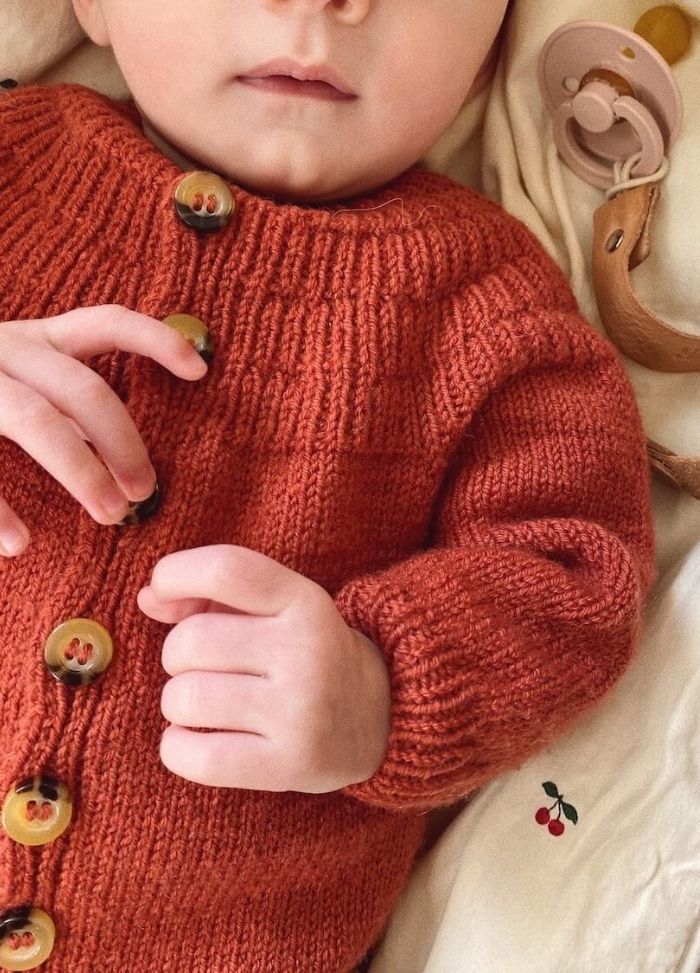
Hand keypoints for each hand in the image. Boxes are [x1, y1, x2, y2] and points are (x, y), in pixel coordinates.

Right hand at [0, 304, 207, 554]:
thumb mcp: (10, 369)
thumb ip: (57, 397)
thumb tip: (115, 453)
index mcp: (29, 338)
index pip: (105, 322)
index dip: (157, 339)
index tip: (202, 370)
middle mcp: (1, 348)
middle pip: (83, 388)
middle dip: (124, 441)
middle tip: (146, 493)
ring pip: (36, 419)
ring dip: (81, 470)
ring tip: (111, 515)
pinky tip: (18, 544)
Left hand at [137, 544, 391, 792]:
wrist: (383, 715)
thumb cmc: (306, 651)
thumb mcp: (277, 607)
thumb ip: (211, 593)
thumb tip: (148, 598)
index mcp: (305, 602)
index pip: (226, 570)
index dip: (176, 573)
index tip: (164, 589)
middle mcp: (307, 652)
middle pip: (189, 642)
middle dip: (177, 654)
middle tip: (206, 666)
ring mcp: (300, 712)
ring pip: (184, 699)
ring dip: (178, 703)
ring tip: (208, 705)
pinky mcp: (290, 765)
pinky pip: (196, 757)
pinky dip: (178, 747)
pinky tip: (199, 739)